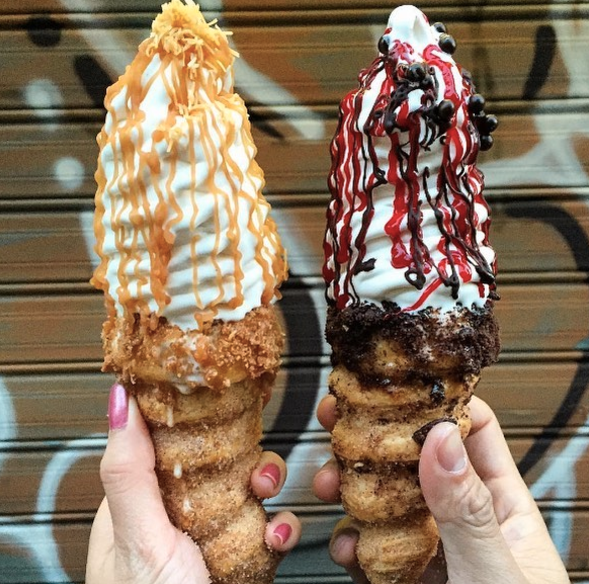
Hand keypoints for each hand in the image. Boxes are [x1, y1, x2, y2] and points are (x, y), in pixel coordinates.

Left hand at [86, 384, 300, 583]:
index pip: (164, 442)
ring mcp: (210, 537)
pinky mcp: (240, 557)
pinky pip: (267, 529)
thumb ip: (128, 470)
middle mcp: (175, 517)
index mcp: (138, 503)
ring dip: (268, 488)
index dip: (192, 420)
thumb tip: (119, 399)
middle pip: (214, 463)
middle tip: (252, 464)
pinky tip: (277, 537)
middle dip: (242, 458)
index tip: (216, 401)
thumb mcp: (138, 536)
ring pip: (246, 491)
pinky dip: (280, 528)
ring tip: (269, 495)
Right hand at [313, 395, 569, 583]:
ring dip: (354, 484)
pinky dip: (354, 541)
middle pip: (415, 458)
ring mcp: (431, 546)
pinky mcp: (405, 576)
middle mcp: (461, 517)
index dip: (438, 401)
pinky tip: (349, 546)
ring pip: (386, 497)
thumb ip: (465, 511)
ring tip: (331, 479)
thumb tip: (439, 439)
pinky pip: (374, 546)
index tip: (399, 383)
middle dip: (375, 436)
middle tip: (340, 415)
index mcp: (499, 504)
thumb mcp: (496, 574)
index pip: (472, 431)